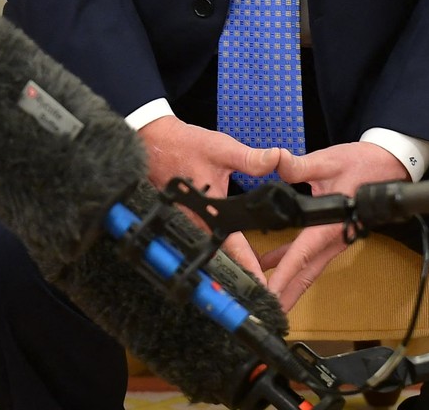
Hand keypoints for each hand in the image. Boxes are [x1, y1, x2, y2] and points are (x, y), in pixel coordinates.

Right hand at [138, 116, 280, 277]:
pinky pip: (200, 236)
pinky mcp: (181, 215)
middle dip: (242, 270)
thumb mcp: (221, 149)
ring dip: (228, 259)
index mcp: (208, 212)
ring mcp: (186, 221)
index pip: (235, 249)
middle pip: (222, 256)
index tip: (264, 288)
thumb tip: (277, 159)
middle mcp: (195, 222)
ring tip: (249, 272)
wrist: (151, 140)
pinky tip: (226, 244)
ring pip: (210, 249)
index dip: (251, 269)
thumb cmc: (183, 145)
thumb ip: (250, 158)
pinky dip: (214, 245)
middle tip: (262, 282)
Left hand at [260, 142, 411, 310]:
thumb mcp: (329, 160)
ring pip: (309, 268)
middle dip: (287, 293)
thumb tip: (278, 162)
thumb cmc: (364, 165)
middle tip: (266, 312)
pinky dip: (292, 264)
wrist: (391, 167)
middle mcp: (335, 239)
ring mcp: (336, 240)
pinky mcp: (334, 236)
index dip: (285, 273)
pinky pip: (310, 256)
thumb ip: (301, 166)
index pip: (303, 253)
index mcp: (332, 225)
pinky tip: (271, 263)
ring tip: (265, 296)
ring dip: (288, 282)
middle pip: (307, 273)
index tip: (271, 291)